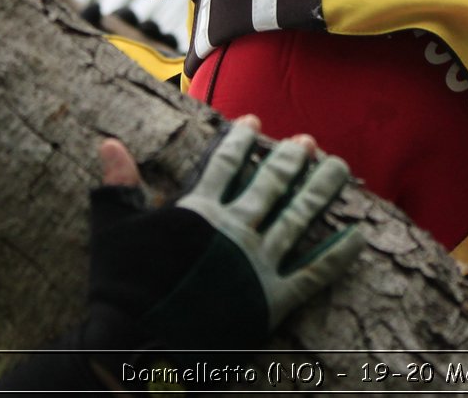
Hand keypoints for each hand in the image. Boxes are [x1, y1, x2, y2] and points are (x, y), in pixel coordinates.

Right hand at [88, 116, 362, 350]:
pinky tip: (358, 234)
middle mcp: (235, 230)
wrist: (136, 346)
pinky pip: (314, 272)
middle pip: (273, 183)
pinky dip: (338, 254)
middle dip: (292, 158)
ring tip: (340, 167)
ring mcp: (258, 263)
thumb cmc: (122, 289)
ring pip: (300, 216)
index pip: (226, 163)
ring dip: (322, 189)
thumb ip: (119, 186)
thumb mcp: (115, 231)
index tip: (254, 122)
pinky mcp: (273, 298)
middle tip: (309, 140)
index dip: (240, 139)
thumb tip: (109, 144)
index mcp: (200, 211)